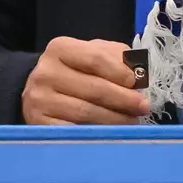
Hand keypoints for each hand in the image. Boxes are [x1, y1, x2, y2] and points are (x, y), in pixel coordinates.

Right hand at [21, 37, 150, 124]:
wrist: (41, 91)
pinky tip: (111, 133)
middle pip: (93, 88)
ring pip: (85, 113)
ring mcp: (39, 101)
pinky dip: (97, 133)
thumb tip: (139, 72)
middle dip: (123, 99)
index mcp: (60, 49)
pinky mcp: (39, 124)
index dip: (120, 72)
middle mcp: (45, 73)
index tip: (138, 83)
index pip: (95, 59)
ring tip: (132, 121)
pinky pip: (74, 131)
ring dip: (115, 119)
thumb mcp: (93, 54)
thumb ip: (116, 58)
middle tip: (143, 107)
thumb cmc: (75, 70)